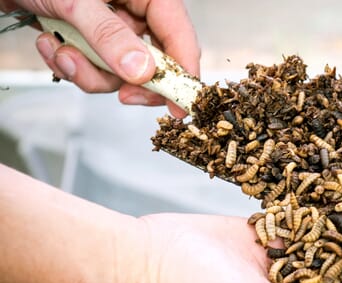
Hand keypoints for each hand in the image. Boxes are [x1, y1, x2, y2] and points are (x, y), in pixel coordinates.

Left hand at [0, 0, 199, 116]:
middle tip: (123, 96)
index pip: (180, 36)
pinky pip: (95, 68)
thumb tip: (142, 72)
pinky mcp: (91, 39)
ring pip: (120, 71)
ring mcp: (113, 26)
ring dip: (88, 71)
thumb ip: (110, 36)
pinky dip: (71, 65)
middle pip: (155, 61)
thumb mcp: (75, 1)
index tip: (180, 107)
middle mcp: (136, 10)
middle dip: (129, 80)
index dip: (184, 74)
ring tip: (61, 51)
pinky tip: (50, 44)